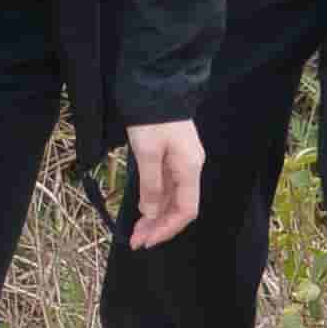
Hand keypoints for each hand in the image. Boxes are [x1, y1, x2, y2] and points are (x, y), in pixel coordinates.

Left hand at [123, 119, 204, 249]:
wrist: (155, 86)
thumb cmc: (151, 119)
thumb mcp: (147, 153)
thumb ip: (151, 186)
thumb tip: (151, 214)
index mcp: (190, 168)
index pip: (186, 210)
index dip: (167, 229)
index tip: (146, 241)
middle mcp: (191, 168)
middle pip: (180, 207)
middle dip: (159, 226)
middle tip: (135, 240)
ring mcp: (183, 161)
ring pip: (173, 198)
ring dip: (156, 216)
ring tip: (136, 230)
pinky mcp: (173, 156)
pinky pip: (167, 186)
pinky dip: (155, 200)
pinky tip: (143, 209)